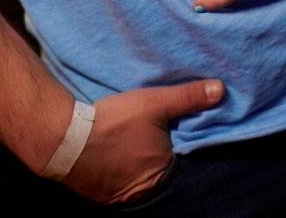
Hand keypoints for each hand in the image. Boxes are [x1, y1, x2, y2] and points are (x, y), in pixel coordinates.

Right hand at [63, 79, 223, 203]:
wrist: (64, 139)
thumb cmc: (114, 122)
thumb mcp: (155, 103)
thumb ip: (189, 98)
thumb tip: (221, 89)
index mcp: (162, 176)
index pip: (185, 166)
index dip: (185, 149)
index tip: (182, 136)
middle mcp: (143, 193)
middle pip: (163, 172)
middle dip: (164, 156)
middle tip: (161, 138)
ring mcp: (120, 196)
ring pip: (141, 177)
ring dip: (143, 162)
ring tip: (140, 143)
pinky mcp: (101, 193)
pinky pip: (121, 180)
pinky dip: (124, 167)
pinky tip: (121, 151)